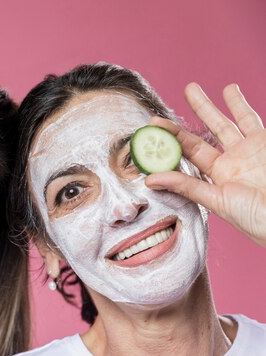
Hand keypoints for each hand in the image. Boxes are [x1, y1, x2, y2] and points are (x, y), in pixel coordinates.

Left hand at [145, 83, 265, 247]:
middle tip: (163, 109)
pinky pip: (250, 119)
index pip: (187, 153)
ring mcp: (248, 150)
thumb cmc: (255, 217)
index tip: (152, 125)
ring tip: (191, 88)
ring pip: (224, 123)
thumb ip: (187, 187)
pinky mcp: (265, 141)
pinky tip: (229, 90)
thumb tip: (149, 180)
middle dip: (183, 121)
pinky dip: (240, 105)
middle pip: (203, 135)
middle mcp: (230, 162)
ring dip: (209, 106)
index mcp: (215, 177)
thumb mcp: (217, 201)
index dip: (170, 139)